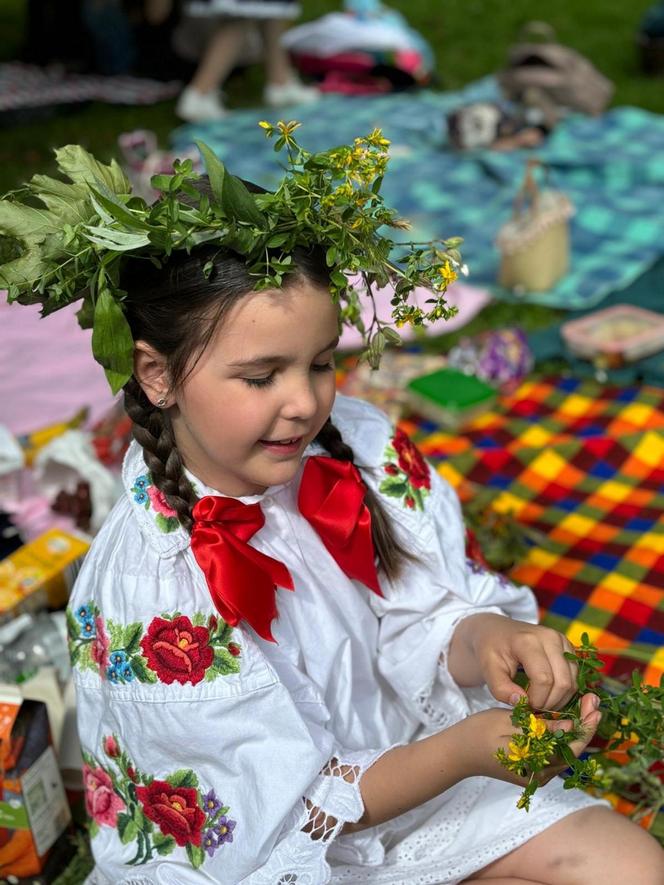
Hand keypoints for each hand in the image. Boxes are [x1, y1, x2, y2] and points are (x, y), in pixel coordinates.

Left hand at [449, 613, 577, 709]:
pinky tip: (548, 694)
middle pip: (563, 682)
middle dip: (550, 703)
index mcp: (527, 640)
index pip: (543, 679)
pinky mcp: (569, 647)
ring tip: (539, 701)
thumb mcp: (487, 669)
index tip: (524, 705)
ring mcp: (562, 641)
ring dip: (559, 699)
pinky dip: (565, 691)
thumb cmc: (491, 650)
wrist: (496, 630)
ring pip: (573, 682)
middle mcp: (550, 637)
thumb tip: (522, 702)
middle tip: (533, 708)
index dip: (536, 699)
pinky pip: (575, 677)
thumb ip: (501, 689)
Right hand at [461, 693, 601, 785]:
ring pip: (566, 750)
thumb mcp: (507, 722)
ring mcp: (538, 774)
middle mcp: (540, 775)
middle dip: (585, 725)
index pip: (569, 747)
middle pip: (572, 750)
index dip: (585, 726)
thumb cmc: (478, 733)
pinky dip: (565, 733)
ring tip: (587, 705)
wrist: (459, 752)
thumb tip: (569, 727)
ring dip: (578, 728)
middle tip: (594, 700)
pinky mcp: (534, 768)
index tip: (593, 704)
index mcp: (534, 765)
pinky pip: (556, 751)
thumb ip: (539, 726)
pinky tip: (570, 716)